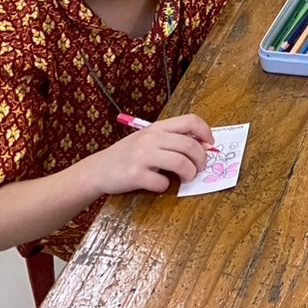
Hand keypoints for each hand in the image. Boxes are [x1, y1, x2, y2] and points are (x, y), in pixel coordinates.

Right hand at [86, 114, 213, 195]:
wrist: (97, 170)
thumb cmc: (128, 155)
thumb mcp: (148, 139)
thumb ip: (171, 139)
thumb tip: (203, 147)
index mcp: (157, 127)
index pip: (190, 121)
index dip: (206, 132)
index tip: (210, 144)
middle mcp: (151, 138)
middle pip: (190, 145)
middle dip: (201, 160)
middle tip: (200, 168)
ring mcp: (142, 156)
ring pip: (181, 163)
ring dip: (189, 174)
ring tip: (186, 178)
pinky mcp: (135, 175)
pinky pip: (162, 182)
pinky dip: (165, 186)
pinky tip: (158, 184)